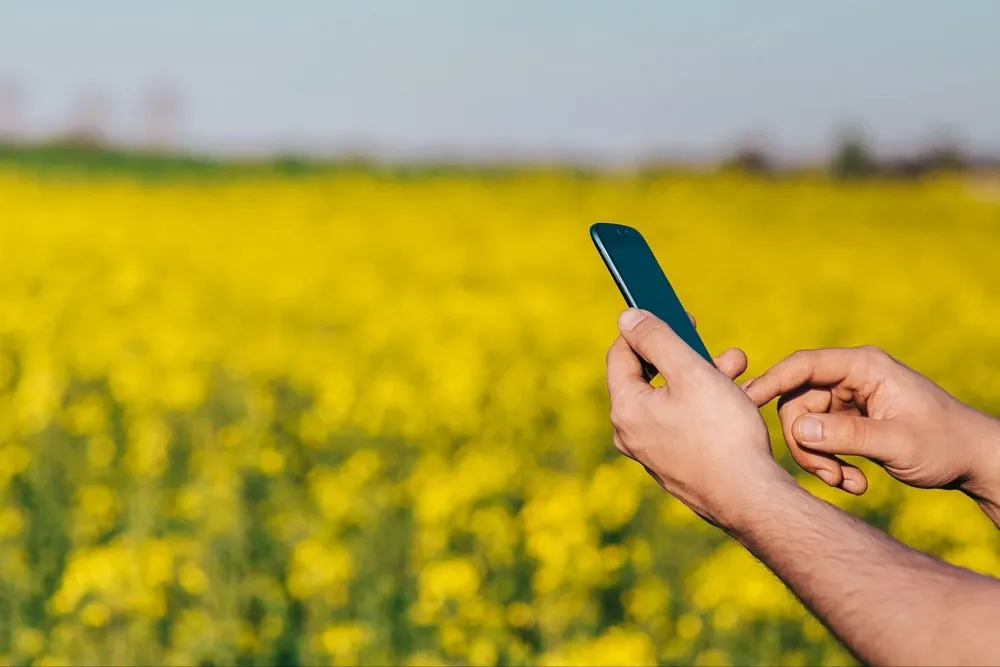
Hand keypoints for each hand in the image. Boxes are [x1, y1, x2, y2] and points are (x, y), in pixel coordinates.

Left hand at [606, 308, 789, 527]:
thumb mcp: (691, 373)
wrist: (751, 499)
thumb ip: (657, 339)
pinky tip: (738, 399)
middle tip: (718, 347)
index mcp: (626, 409)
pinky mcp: (676, 465)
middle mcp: (631, 433)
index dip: (647, 328)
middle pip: (650, 377)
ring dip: (705, 377)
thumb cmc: (722, 433)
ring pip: (673, 399)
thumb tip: (628, 317)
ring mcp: (653, 452)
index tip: (677, 315)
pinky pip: (685, 423)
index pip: (621, 354)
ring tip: (738, 367)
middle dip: (687, 355)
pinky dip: (707, 406)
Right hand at [743, 346, 999, 503]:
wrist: (973, 462)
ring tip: (849, 484)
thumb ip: (846, 435)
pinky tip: (855, 483)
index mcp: (864, 368)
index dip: (771, 382)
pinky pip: (820, 440)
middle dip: (806, 444)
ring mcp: (848, 400)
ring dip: (820, 460)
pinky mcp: (848, 421)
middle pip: (797, 403)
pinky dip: (831, 464)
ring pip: (805, 426)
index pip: (804, 366)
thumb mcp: (897, 442)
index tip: (745, 402)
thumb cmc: (944, 445)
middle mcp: (851, 378)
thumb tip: (797, 431)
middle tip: (829, 477)